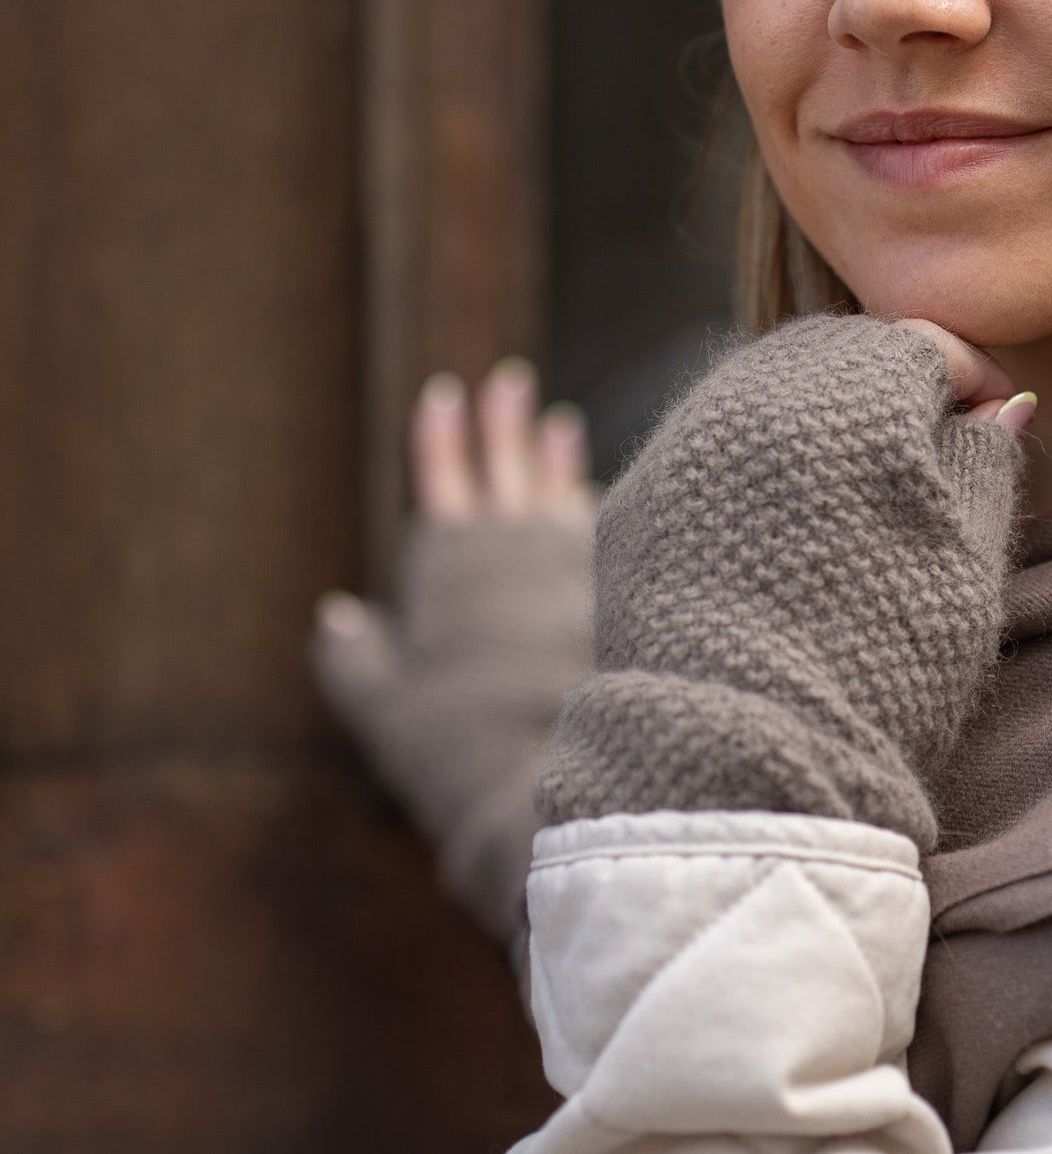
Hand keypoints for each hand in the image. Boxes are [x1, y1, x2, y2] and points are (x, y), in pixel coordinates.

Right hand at [309, 358, 596, 945]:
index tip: (445, 393)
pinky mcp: (614, 590)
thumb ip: (355, 661)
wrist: (552, 774)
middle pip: (506, 467)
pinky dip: (596, 511)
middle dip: (505, 423)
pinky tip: (599, 500)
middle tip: (510, 382)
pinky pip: (602, 534)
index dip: (441, 437)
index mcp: (449, 564)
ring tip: (559, 421)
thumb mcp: (385, 711)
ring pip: (559, 490)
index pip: (442, 479)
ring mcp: (568, 564)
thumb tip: (333, 615)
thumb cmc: (455, 747)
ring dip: (556, 456)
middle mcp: (511, 548)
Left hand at [534, 312, 1032, 853]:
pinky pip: (703, 444)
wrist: (741, 766)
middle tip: (923, 447)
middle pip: (835, 350)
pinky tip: (776, 525)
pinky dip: (747, 459)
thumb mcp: (967, 568)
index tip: (997, 421)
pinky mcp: (634, 497)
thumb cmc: (883, 669)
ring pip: (759, 387)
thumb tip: (1005, 404)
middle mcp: (750, 395)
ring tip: (850, 486)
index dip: (973, 375)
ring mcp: (680, 443)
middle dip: (888, 381)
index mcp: (849, 397)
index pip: (923, 342)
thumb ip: (986, 464)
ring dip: (814, 413)